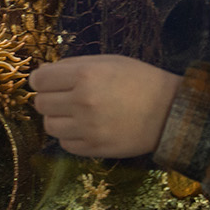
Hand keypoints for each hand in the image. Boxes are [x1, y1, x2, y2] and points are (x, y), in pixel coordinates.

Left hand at [30, 55, 181, 158]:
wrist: (169, 112)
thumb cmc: (140, 80)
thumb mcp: (108, 61)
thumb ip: (74, 65)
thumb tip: (43, 74)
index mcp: (85, 75)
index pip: (39, 79)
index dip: (41, 79)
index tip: (47, 81)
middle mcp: (82, 101)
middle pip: (41, 103)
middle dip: (49, 98)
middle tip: (64, 96)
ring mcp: (88, 128)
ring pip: (49, 126)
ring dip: (58, 118)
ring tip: (74, 113)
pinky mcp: (94, 148)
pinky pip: (65, 144)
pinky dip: (70, 136)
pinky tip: (84, 127)